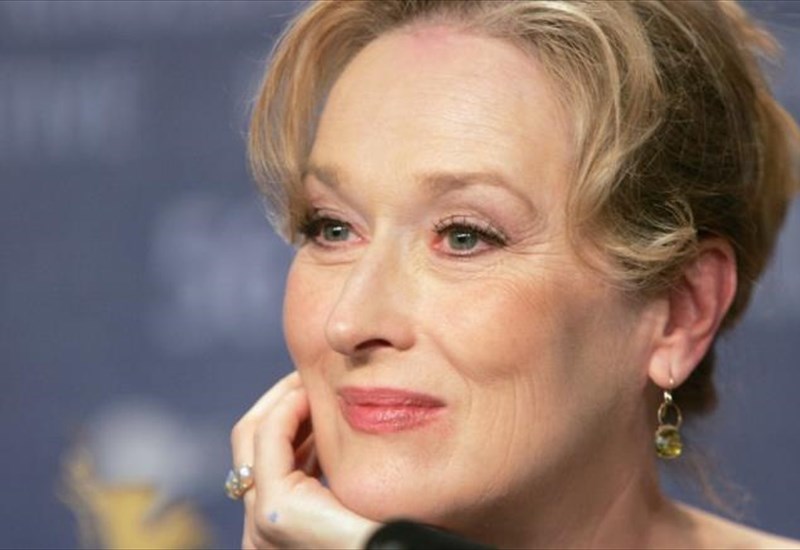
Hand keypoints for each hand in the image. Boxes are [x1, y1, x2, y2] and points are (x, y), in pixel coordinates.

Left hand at [231, 372, 379, 548]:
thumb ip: (340, 452)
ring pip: (257, 457)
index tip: (322, 379)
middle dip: (279, 401)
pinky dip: (292, 451)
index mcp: (277, 511)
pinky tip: (324, 443)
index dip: (293, 396)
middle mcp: (258, 524)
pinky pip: (270, 479)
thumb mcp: (365, 495)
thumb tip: (332, 400)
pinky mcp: (272, 535)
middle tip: (313, 381)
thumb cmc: (383, 542)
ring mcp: (261, 533)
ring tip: (324, 406)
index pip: (267, 430)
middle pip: (248, 439)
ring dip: (287, 423)